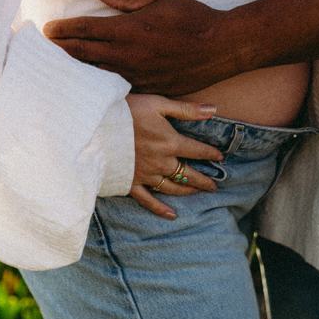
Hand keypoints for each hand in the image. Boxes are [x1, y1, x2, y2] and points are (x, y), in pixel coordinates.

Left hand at [43, 0, 240, 93]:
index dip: (64, 30)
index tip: (47, 29)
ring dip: (75, 72)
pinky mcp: (147, 89)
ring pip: (96, 75)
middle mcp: (128, 56)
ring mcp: (136, 76)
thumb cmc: (192, 18)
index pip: (86, 30)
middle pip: (83, 55)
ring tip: (55, 71)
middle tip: (41, 52)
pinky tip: (86, 87)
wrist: (221, 48)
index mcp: (128, 30)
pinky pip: (116, 88)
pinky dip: (98, 86)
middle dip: (60, 52)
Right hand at [126, 94, 224, 218]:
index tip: (220, 158)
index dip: (210, 154)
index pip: (197, 151)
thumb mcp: (159, 104)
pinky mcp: (131, 183)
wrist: (98, 126)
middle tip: (214, 186)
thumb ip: (187, 110)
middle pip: (188, 174)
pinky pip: (148, 200)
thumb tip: (213, 110)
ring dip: (187, 191)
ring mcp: (146, 175)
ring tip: (196, 192)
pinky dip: (160, 209)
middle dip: (204, 180)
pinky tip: (172, 215)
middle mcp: (161, 162)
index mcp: (170, 142)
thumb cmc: (128, 111)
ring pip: (172, 187)